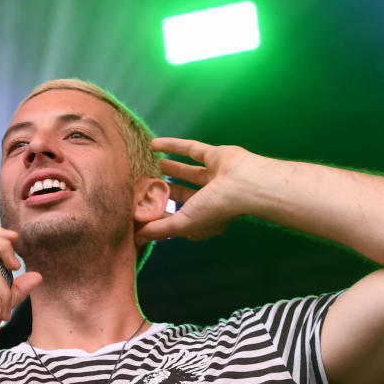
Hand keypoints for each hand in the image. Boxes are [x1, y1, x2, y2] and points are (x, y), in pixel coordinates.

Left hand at [137, 137, 261, 245]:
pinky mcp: (216, 156)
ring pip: (187, 172)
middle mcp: (211, 199)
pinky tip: (153, 144)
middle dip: (164, 192)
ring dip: (169, 168)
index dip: (161, 218)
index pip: (178, 220)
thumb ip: (159, 230)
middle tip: (142, 187)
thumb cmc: (218, 208)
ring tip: (149, 166)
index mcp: (205, 219)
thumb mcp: (183, 224)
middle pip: (182, 196)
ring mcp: (214, 177)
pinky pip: (190, 149)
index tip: (140, 214)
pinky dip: (172, 146)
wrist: (246, 184)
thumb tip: (137, 239)